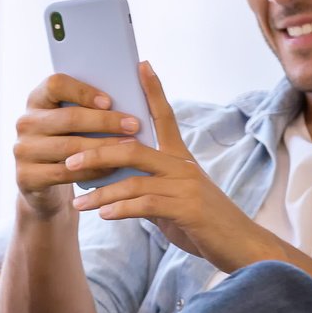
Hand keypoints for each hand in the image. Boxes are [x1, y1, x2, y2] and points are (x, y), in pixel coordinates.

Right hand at [13, 73, 144, 219]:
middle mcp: (26, 122)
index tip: (110, 101)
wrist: (42, 182)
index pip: (55, 84)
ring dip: (104, 147)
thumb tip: (128, 95)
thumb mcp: (70, 122)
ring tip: (129, 147)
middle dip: (106, 122)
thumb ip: (87, 107)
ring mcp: (23, 150)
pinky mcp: (26, 176)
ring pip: (70, 147)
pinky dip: (93, 170)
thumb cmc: (67, 142)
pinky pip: (67, 172)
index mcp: (37, 99)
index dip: (83, 91)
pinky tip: (113, 168)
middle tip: (133, 125)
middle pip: (69, 118)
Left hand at [67, 62, 259, 268]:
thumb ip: (150, 189)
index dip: (153, 90)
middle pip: (134, 148)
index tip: (141, 65)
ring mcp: (187, 186)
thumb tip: (116, 190)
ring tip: (78, 203)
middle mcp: (184, 166)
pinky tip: (104, 215)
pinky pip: (146, 204)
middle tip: (70, 158)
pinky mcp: (188, 209)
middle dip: (98, 152)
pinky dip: (122, 209)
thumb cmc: (205, 225)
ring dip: (102, 193)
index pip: (165, 116)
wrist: (242, 247)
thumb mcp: (175, 201)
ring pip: (134, 180)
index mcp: (181, 158)